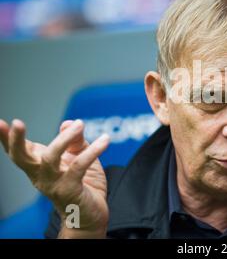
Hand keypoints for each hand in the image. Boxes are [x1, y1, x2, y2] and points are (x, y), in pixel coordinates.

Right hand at [0, 118, 109, 237]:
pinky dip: (93, 151)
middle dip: (16, 141)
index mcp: (39, 166)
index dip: (7, 138)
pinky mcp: (70, 190)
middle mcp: (41, 176)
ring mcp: (54, 184)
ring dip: (64, 139)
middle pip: (22, 158)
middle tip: (17, 123)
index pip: (19, 151)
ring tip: (80, 124)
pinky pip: (79, 166)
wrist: (91, 214)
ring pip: (50, 158)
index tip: (0, 122)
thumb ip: (74, 140)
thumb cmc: (83, 184)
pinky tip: (105, 140)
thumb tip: (69, 123)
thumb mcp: (79, 156)